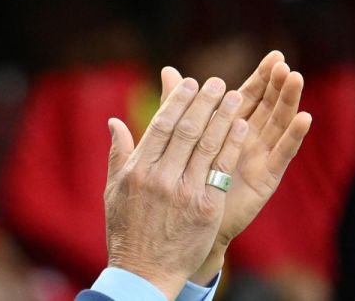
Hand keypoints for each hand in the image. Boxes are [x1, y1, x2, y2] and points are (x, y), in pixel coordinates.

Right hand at [105, 76, 248, 299]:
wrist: (144, 271)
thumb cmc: (127, 229)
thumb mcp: (113, 190)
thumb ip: (118, 153)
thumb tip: (114, 121)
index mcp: (137, 170)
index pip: (161, 125)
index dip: (177, 100)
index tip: (189, 82)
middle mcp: (160, 177)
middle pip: (186, 130)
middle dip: (204, 102)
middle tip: (218, 83)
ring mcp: (184, 192)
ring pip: (207, 145)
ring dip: (223, 117)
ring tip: (235, 97)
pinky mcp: (205, 207)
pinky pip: (221, 169)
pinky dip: (231, 145)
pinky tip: (240, 127)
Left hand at [160, 51, 311, 283]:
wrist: (183, 221)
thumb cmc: (180, 179)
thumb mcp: (178, 137)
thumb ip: (176, 105)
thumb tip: (168, 70)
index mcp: (229, 127)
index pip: (250, 95)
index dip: (263, 77)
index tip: (275, 55)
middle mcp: (249, 139)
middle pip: (268, 105)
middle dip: (278, 84)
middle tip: (286, 63)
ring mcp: (260, 157)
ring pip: (278, 124)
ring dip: (288, 101)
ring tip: (295, 79)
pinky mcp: (266, 178)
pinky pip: (282, 154)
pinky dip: (294, 136)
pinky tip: (304, 117)